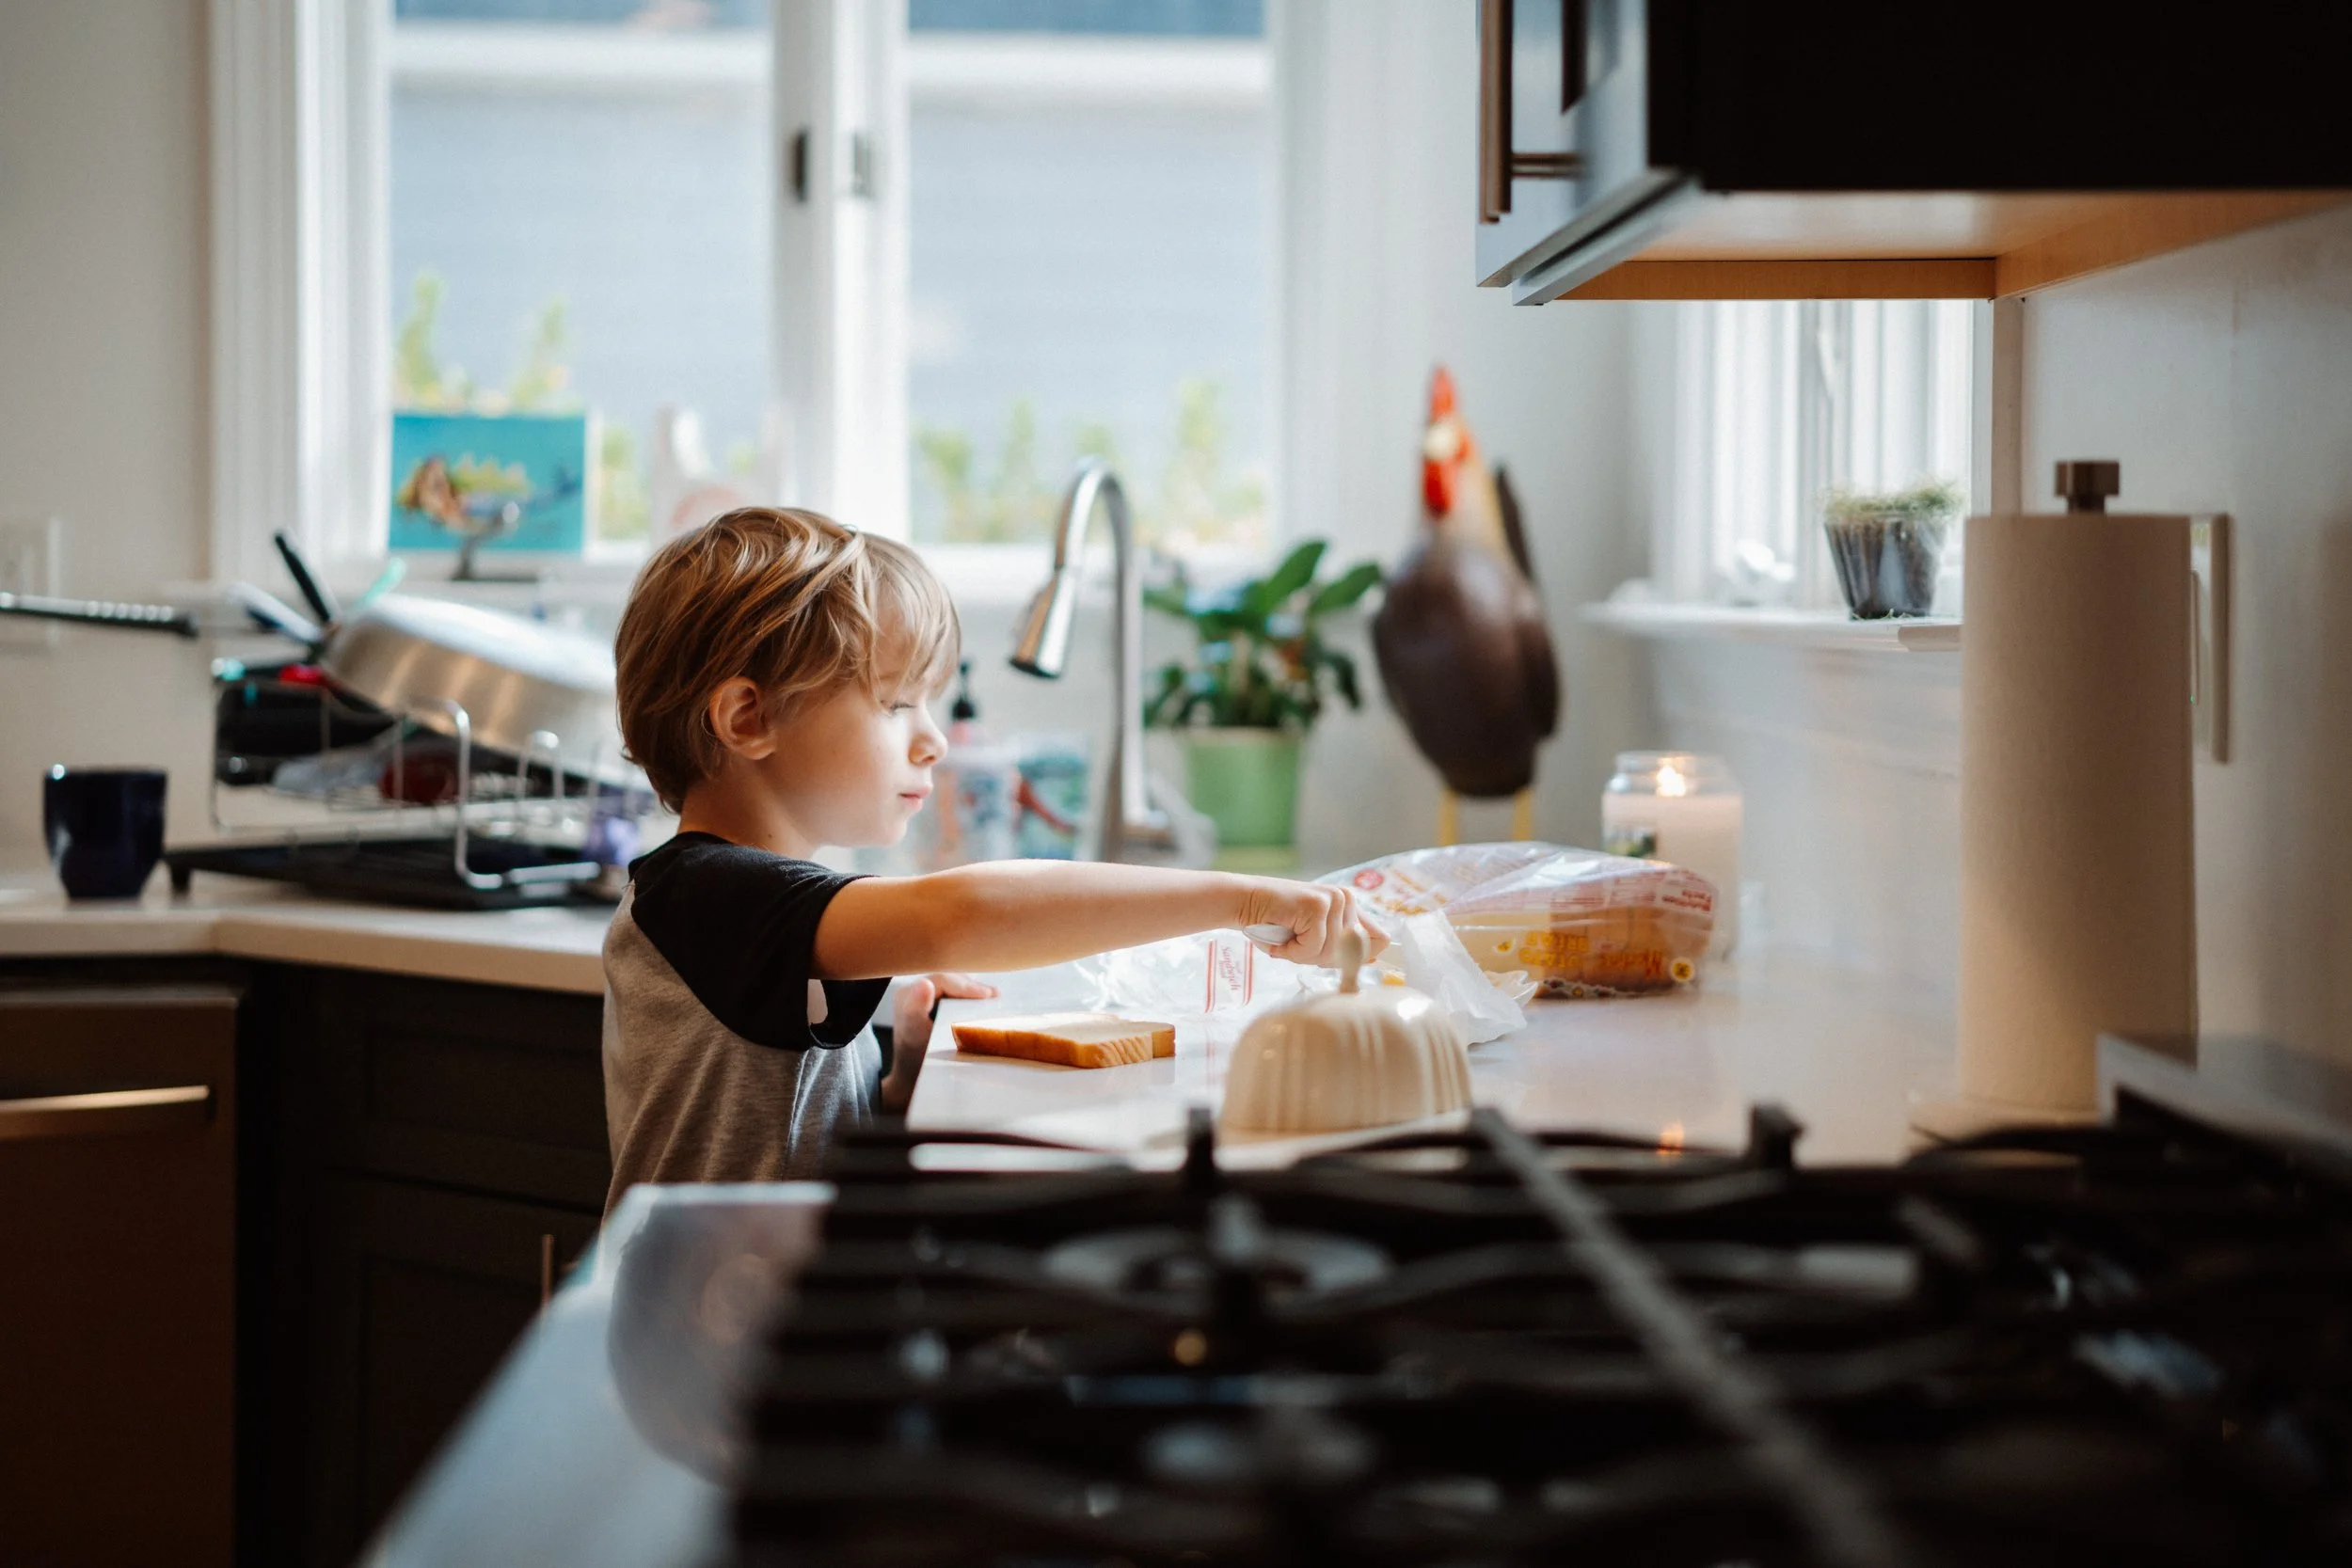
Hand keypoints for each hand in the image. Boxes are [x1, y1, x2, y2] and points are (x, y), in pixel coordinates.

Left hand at [878, 971, 998, 1112]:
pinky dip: (968, 996)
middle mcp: (912, 991)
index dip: (966, 986)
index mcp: (906, 995)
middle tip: (995, 996)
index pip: (942, 980)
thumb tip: (925, 983)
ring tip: (992, 998)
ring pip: (953, 984)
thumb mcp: (915, 1036)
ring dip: (972, 990)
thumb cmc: (914, 1060)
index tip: (989, 995)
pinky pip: (952, 992)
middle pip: (949, 979)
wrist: (912, 1076)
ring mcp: (922, 996)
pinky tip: (983, 1002)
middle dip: (973, 987)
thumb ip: (916, 1009)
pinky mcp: (930, 1003)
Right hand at [1231, 877, 1388, 967]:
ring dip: (1301, 955)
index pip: (1380, 939)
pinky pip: (1313, 947)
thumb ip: (1341, 945)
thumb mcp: (1314, 936)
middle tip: (1296, 945)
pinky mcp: (1317, 905)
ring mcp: (1334, 899)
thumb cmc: (1275, 922)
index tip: (1349, 964)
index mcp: (1350, 905)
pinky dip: (1291, 951)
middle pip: (1351, 955)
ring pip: (1331, 953)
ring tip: (1286, 939)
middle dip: (1319, 958)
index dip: (1365, 958)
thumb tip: (1373, 960)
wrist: (1244, 902)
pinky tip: (1280, 937)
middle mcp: (1347, 898)